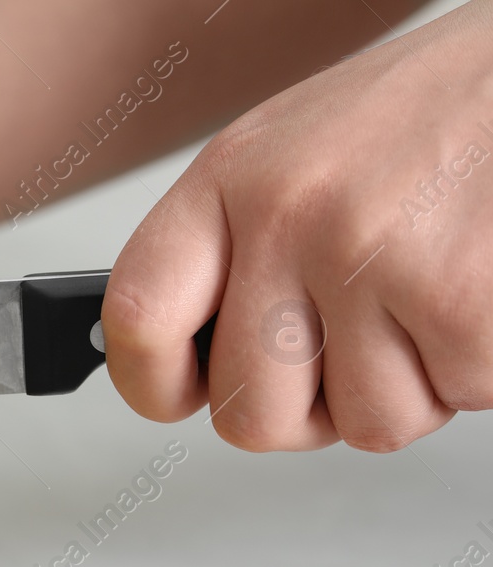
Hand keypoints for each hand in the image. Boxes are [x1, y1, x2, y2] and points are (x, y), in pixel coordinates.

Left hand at [104, 2, 492, 452]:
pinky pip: (456, 397)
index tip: (175, 395)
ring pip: (367, 423)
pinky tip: (473, 293)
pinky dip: (477, 367)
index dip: (150, 383)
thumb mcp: (296, 155)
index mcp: (231, 179)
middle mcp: (289, 216)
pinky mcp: (457, 298)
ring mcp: (370, 258)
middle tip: (350, 357)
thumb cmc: (429, 114)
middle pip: (252, 414)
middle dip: (311, 413)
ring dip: (411, 387)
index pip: (137, 317)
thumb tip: (188, 356)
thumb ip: (235, 251)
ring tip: (428, 299)